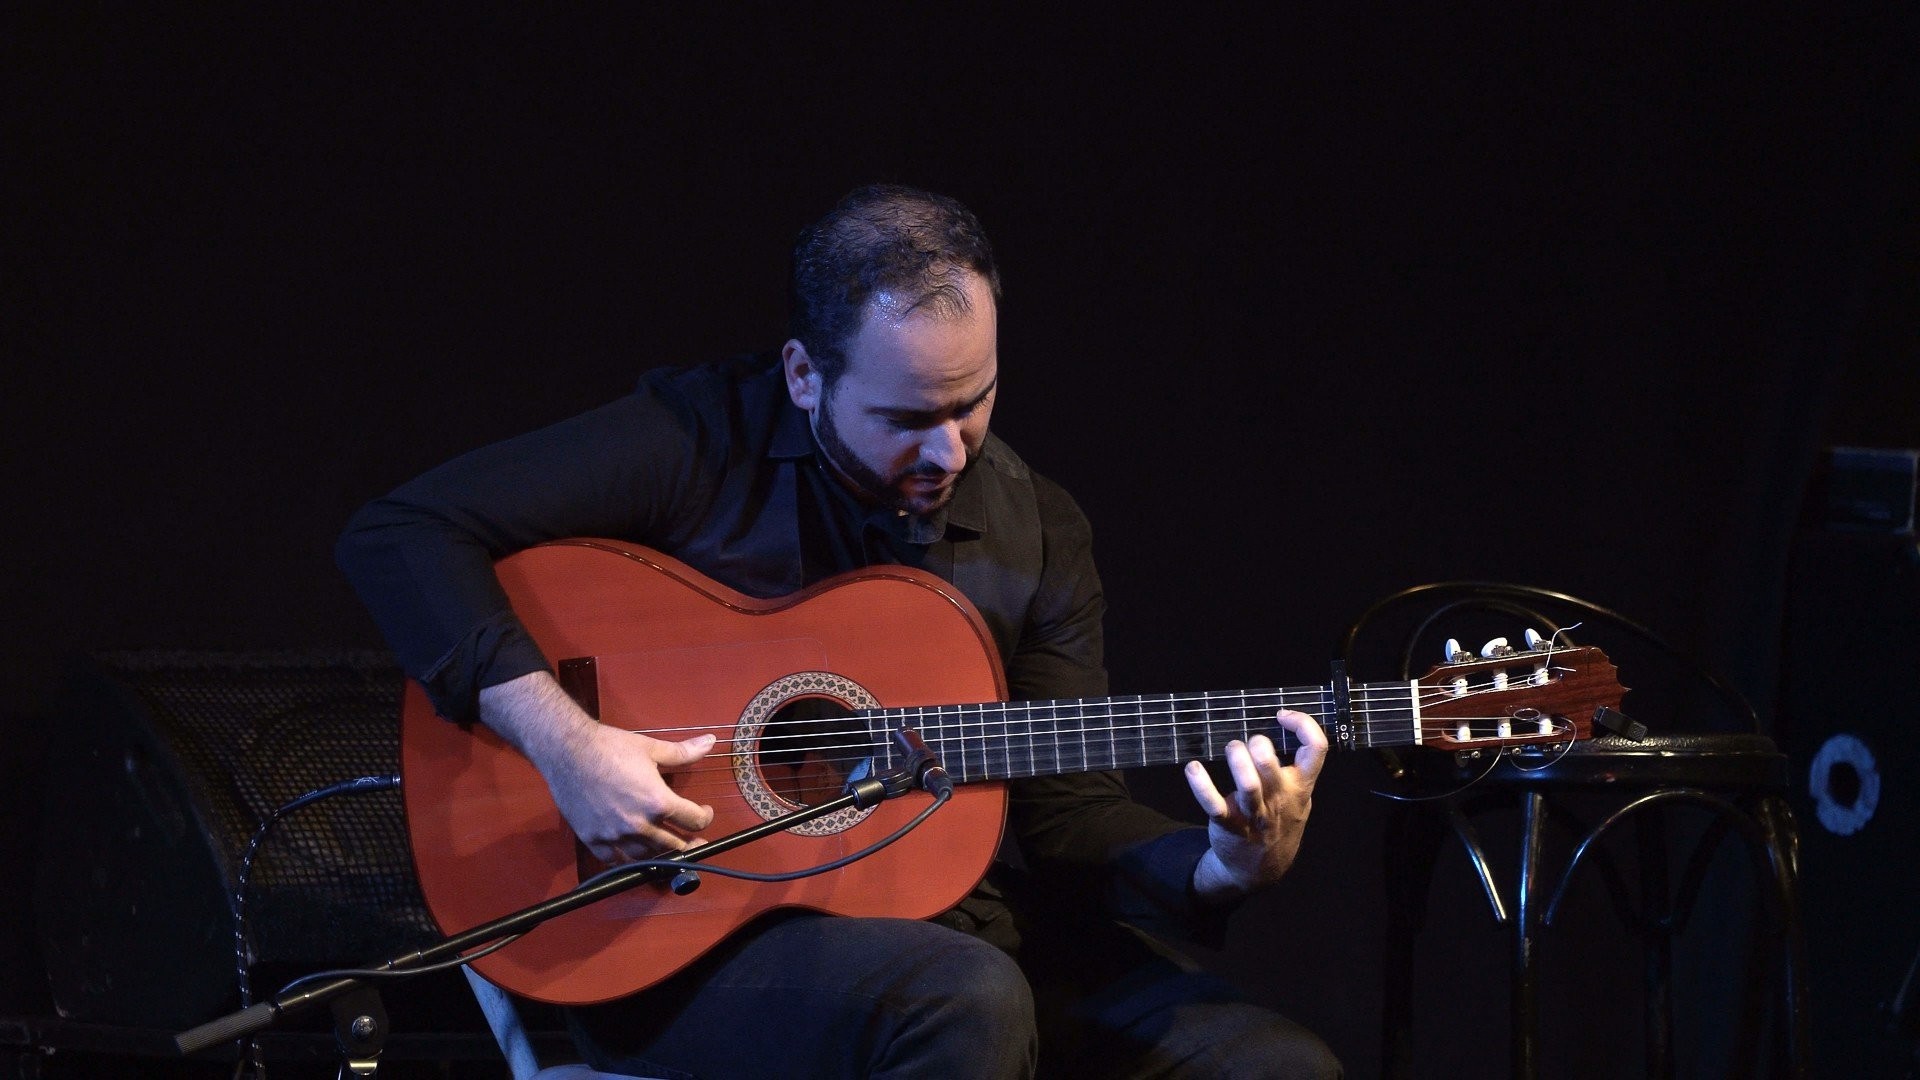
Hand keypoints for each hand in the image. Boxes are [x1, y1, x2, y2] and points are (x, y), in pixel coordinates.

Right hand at [479, 671, 715, 862]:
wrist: (567, 750)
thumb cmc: (610, 746)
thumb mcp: (651, 748)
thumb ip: (684, 752)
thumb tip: (710, 742)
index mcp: (658, 802)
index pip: (694, 821)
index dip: (705, 817)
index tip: (703, 812)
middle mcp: (639, 825)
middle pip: (675, 846)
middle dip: (689, 842)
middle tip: (692, 838)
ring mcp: (614, 836)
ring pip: (648, 857)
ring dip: (661, 853)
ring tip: (667, 845)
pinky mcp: (593, 839)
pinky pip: (616, 860)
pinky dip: (629, 858)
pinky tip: (634, 850)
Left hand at [1184, 709, 1327, 900]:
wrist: (1261, 869)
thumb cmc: (1278, 821)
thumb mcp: (1298, 797)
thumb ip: (1295, 768)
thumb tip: (1282, 726)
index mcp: (1300, 786)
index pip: (1316, 749)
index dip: (1303, 724)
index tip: (1281, 715)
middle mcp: (1280, 799)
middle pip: (1273, 769)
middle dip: (1260, 748)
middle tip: (1252, 742)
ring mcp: (1254, 814)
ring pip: (1248, 787)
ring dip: (1237, 762)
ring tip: (1232, 749)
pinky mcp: (1229, 824)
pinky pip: (1214, 805)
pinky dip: (1201, 785)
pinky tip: (1193, 769)